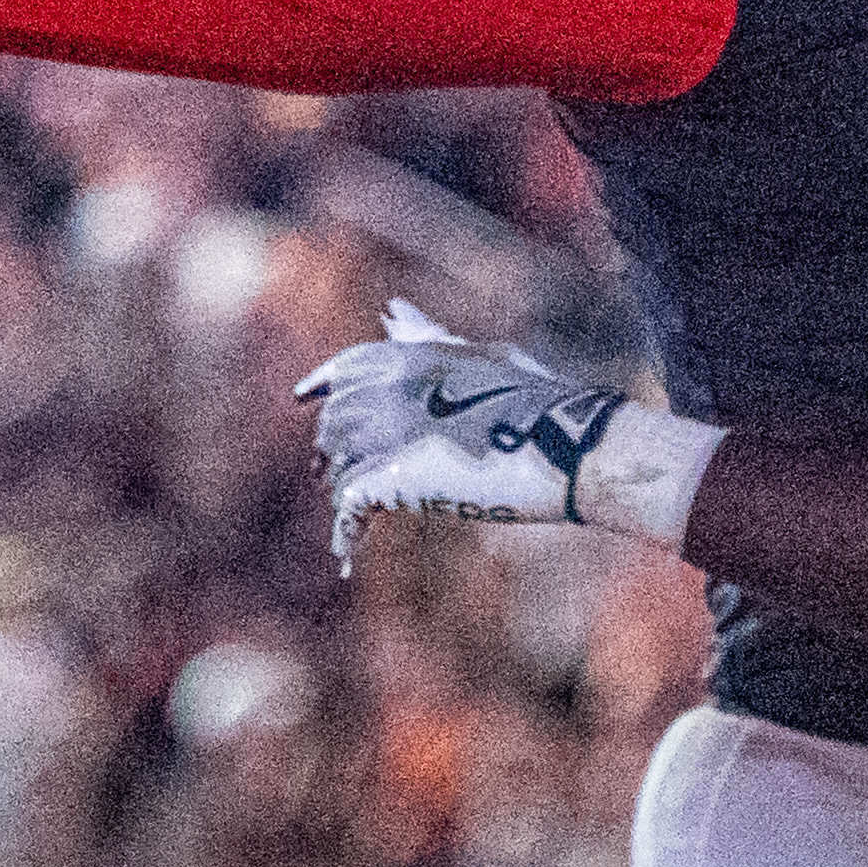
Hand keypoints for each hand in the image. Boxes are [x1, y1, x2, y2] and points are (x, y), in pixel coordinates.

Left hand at [296, 302, 695, 570]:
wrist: (564, 444)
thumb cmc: (537, 398)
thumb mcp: (478, 356)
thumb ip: (427, 338)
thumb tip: (391, 311)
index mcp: (409, 354)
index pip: (344, 369)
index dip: (321, 386)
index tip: (303, 397)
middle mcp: (387, 386)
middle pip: (335, 423)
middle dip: (333, 450)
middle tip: (331, 475)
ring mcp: (386, 430)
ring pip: (338, 465)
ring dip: (343, 489)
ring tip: (353, 519)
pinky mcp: (393, 476)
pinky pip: (350, 503)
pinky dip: (347, 532)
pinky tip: (348, 555)